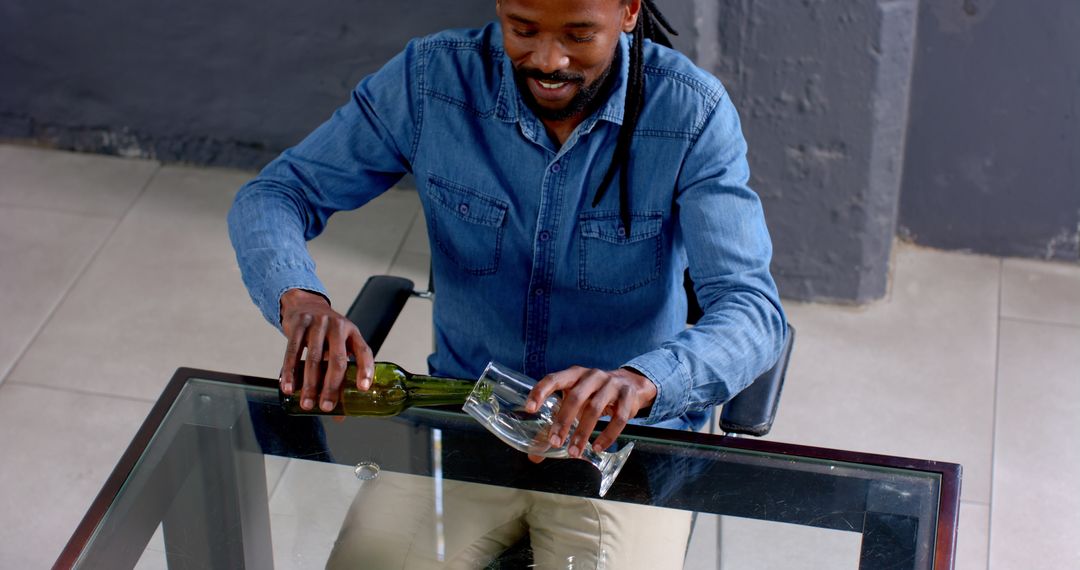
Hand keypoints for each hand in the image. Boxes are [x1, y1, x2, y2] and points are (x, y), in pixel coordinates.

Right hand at [279, 289, 373, 411]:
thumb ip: (339, 375)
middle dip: (332, 386)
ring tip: (307, 405)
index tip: (362, 389)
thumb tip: (340, 415)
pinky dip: (290, 372)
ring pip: (314, 359)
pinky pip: (293, 351)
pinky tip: (289, 388)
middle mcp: (338, 326)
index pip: (364, 352)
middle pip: (337, 360)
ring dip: (310, 385)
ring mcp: (318, 323)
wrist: (304, 304)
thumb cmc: (325, 334)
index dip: (365, 370)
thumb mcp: (337, 346)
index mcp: (353, 333)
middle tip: (327, 407)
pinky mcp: (299, 324)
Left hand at [524, 366, 655, 462]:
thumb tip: (535, 455)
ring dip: (583, 432)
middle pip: (575, 397)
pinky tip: (597, 447)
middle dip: (563, 421)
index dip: (540, 392)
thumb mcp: (575, 402)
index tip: (529, 409)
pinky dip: (607, 435)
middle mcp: (592, 376)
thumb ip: (555, 425)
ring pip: (595, 409)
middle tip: (554, 442)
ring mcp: (611, 385)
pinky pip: (618, 418)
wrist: (631, 384)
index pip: (554, 379)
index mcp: (574, 374)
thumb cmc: (594, 395)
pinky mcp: (627, 397)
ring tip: (573, 452)